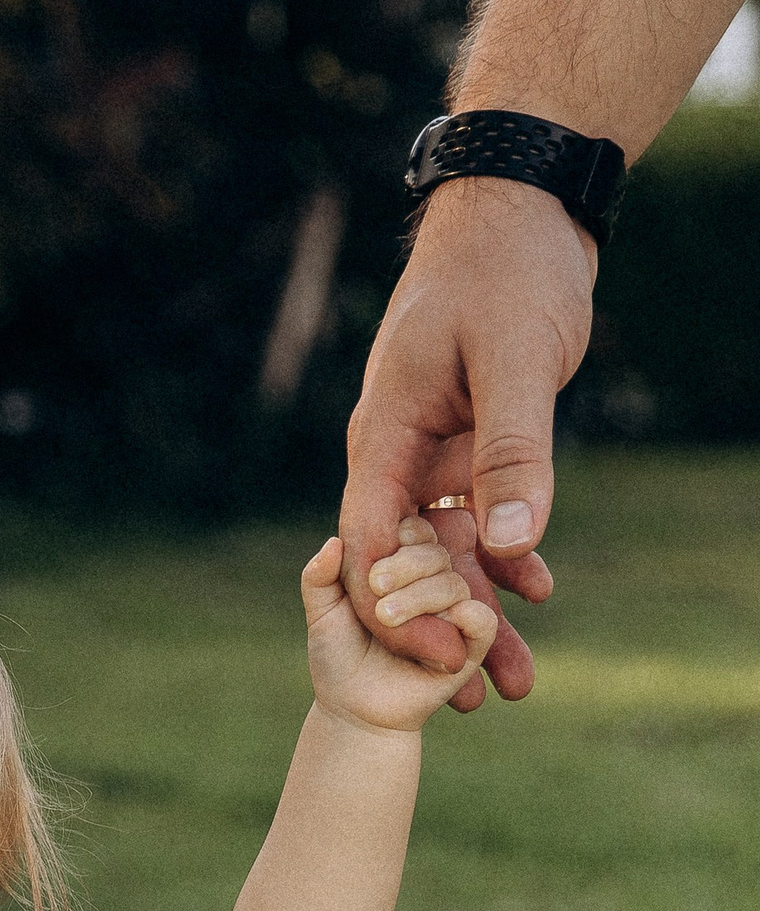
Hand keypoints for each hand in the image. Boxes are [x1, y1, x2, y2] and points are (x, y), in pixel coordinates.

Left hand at [305, 525, 495, 731]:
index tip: (374, 560)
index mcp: (404, 567)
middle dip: (406, 566)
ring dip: (421, 596)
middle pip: (437, 554)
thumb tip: (333, 541)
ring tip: (385, 617)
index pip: (417, 532)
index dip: (401, 537)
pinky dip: (466, 617)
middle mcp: (433, 584)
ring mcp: (453, 613)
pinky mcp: (469, 646)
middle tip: (376, 587)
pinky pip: (483, 621)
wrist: (353, 709)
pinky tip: (441, 623)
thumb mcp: (321, 614)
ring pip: (454, 584)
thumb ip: (319, 577)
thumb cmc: (338, 657)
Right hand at [338, 178, 593, 706]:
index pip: (372, 545)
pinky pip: (483, 516)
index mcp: (385, 435)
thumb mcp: (517, 360)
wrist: (521, 207)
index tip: (438, 662)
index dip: (396, 611)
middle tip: (474, 702)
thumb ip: (514, 455)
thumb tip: (512, 549)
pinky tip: (538, 593)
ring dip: (481, 610)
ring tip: (513, 680)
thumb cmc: (507, 269)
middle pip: (410, 565)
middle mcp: (399, 453)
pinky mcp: (471, 442)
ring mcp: (434, 449)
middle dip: (441, 634)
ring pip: (451, 550)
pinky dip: (509, 555)